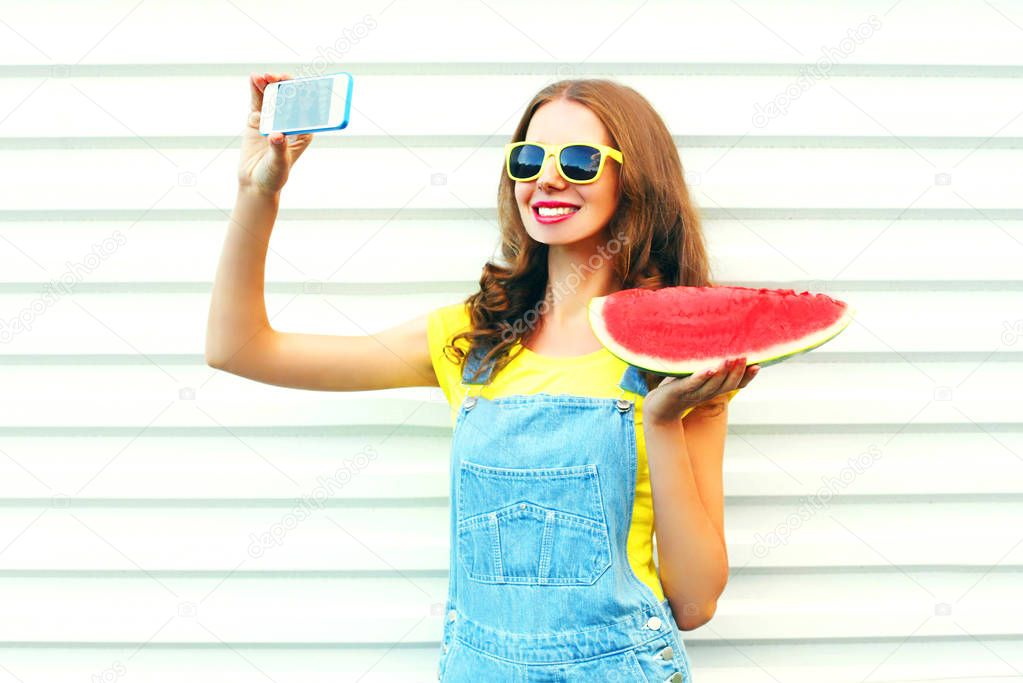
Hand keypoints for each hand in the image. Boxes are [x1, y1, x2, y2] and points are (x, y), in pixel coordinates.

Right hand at [238, 72, 315, 195]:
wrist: (255, 183)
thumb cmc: (274, 175)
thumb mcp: (279, 163)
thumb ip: (278, 148)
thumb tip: (276, 135)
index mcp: (303, 131)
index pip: (307, 109)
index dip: (305, 94)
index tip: (300, 85)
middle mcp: (290, 122)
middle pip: (289, 98)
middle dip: (285, 85)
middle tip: (278, 78)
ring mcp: (273, 119)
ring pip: (273, 96)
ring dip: (269, 84)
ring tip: (263, 77)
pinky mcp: (258, 119)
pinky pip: (258, 101)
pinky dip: (256, 90)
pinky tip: (253, 78)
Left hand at [643, 357, 759, 426]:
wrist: (657, 407)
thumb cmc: (677, 388)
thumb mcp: (696, 376)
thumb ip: (708, 366)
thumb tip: (719, 345)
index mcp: (714, 389)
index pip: (736, 385)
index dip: (747, 377)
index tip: (759, 365)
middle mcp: (707, 393)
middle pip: (728, 385)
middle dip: (738, 371)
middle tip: (745, 357)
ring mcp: (694, 393)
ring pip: (713, 385)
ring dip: (723, 372)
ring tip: (730, 359)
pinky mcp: (679, 391)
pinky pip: (693, 384)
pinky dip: (702, 376)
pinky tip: (709, 368)